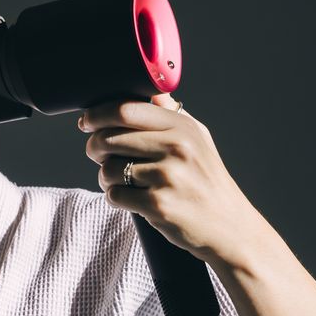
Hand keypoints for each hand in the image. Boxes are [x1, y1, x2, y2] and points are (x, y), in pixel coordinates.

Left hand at [79, 93, 264, 266]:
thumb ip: (170, 114)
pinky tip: (130, 199)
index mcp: (183, 127)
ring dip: (105, 177)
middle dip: (94, 148)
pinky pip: (115, 195)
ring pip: (108, 169)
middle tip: (98, 155)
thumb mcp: (197, 139)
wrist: (229, 226)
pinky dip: (115, 198)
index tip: (86, 122)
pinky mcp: (159, 205)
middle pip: (109, 138)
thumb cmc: (205, 180)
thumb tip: (148, 88)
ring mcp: (168, 177)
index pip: (125, 110)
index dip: (97, 115)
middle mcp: (177, 148)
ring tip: (121, 181)